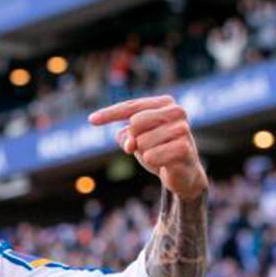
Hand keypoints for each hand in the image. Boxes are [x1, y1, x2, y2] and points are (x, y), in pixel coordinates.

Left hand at [89, 96, 207, 201]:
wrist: (184, 173)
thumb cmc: (159, 150)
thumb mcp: (137, 139)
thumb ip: (126, 136)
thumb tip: (130, 143)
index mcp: (164, 103)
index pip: (130, 107)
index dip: (109, 114)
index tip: (91, 120)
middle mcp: (176, 112)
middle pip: (134, 123)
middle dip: (134, 140)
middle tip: (145, 148)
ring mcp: (182, 129)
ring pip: (141, 142)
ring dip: (144, 153)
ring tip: (158, 155)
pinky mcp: (184, 148)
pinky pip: (151, 156)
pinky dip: (152, 162)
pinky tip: (164, 163)